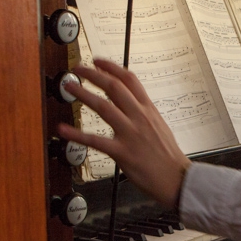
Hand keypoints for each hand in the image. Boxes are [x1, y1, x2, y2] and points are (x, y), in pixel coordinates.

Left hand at [57, 58, 190, 206]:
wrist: (177, 178)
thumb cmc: (168, 156)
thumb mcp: (160, 126)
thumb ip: (143, 113)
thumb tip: (130, 104)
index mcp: (148, 110)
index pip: (130, 80)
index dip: (111, 67)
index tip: (97, 61)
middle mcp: (139, 117)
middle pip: (114, 87)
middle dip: (93, 74)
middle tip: (78, 69)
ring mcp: (130, 134)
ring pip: (103, 107)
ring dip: (83, 94)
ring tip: (69, 86)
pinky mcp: (122, 152)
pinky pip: (95, 141)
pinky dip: (76, 134)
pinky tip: (63, 129)